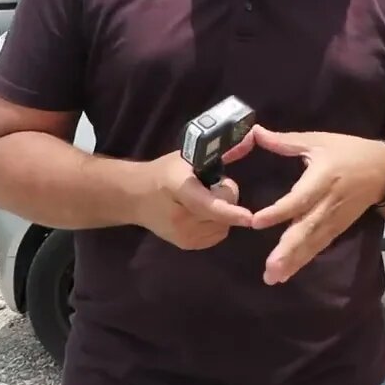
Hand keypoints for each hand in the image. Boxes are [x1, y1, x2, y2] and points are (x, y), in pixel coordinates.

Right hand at [132, 151, 253, 250]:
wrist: (134, 197)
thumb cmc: (162, 172)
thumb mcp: (185, 158)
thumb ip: (213, 157)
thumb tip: (250, 140)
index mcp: (178, 189)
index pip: (207, 204)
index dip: (229, 210)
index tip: (249, 217)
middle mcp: (180, 218)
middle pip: (222, 213)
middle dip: (226, 197)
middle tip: (212, 186)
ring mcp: (183, 236)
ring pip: (223, 226)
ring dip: (223, 212)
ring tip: (205, 199)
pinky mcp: (186, 245)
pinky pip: (217, 235)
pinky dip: (217, 223)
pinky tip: (203, 213)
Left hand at [237, 125, 384, 284]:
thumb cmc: (349, 151)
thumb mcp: (319, 140)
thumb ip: (285, 141)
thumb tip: (254, 133)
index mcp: (323, 178)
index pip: (299, 198)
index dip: (279, 211)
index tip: (257, 222)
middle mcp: (328, 203)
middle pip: (307, 229)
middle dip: (288, 250)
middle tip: (269, 268)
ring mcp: (334, 219)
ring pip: (312, 242)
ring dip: (293, 261)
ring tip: (273, 277)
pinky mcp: (337, 228)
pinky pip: (319, 246)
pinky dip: (303, 260)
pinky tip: (286, 273)